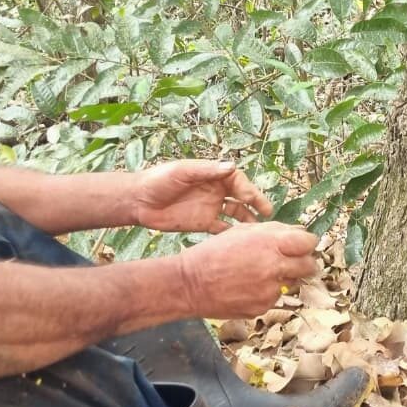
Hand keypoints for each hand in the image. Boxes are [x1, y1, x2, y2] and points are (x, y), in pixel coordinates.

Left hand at [131, 161, 274, 232]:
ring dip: (248, 219)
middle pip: (242, 196)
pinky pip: (224, 228)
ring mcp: (211, 207)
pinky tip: (243, 241)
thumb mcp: (182, 172)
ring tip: (259, 230)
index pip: (237, 180)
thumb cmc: (159, 180)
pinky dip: (234, 233)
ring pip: (236, 213)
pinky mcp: (204, 223)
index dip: (248, 189)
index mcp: (212, 175)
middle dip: (256, 203)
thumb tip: (231, 166)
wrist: (138, 201)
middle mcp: (216, 190)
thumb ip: (206, 171)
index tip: (252, 198)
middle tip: (268, 213)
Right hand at [176, 222, 319, 319]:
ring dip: (284, 277)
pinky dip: (267, 292)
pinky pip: (275, 298)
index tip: (302, 245)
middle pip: (309, 266)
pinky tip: (248, 286)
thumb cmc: (213, 254)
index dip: (306, 243)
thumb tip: (299, 232)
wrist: (190, 285)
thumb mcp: (242, 231)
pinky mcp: (262, 307)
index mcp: (269, 244)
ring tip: (259, 273)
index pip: (308, 243)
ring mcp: (269, 291)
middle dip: (303, 262)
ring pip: (293, 283)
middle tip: (290, 261)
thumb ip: (274, 230)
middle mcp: (274, 268)